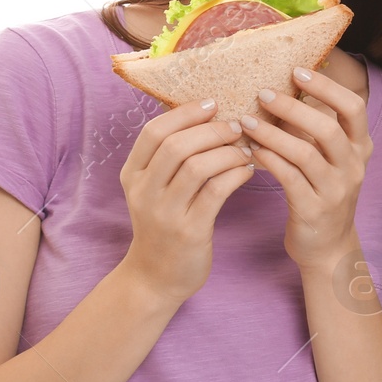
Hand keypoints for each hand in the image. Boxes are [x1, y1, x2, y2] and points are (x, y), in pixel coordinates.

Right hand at [119, 100, 254, 302]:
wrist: (155, 277)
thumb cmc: (163, 224)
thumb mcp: (153, 189)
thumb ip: (169, 157)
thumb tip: (206, 114)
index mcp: (132, 174)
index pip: (153, 132)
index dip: (185, 113)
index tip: (213, 103)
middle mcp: (144, 192)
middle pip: (176, 146)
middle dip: (212, 130)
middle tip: (237, 126)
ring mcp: (165, 213)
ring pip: (198, 167)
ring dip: (228, 152)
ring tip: (246, 149)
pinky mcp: (189, 231)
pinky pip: (216, 192)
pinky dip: (236, 175)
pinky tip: (248, 170)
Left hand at [242, 66, 370, 268]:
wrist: (328, 247)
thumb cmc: (323, 193)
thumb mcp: (331, 160)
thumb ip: (315, 130)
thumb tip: (284, 89)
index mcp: (361, 148)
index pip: (353, 108)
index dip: (327, 87)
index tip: (297, 71)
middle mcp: (353, 167)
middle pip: (328, 128)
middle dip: (293, 107)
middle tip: (263, 93)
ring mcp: (336, 190)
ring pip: (305, 153)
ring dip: (272, 134)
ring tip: (246, 122)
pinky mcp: (314, 210)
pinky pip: (289, 179)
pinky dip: (269, 160)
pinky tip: (251, 150)